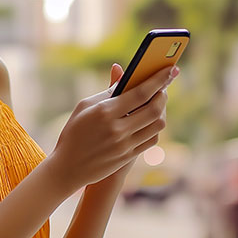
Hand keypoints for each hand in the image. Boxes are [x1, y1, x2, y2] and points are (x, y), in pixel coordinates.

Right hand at [45, 62, 177, 194]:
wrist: (68, 167)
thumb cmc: (74, 132)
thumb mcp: (84, 106)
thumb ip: (107, 91)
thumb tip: (124, 75)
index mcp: (105, 112)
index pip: (140, 93)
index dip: (158, 80)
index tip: (170, 70)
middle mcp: (117, 129)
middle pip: (154, 109)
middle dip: (163, 95)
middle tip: (163, 87)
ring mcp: (125, 145)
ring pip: (157, 125)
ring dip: (162, 111)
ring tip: (157, 102)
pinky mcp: (128, 157)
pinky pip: (152, 139)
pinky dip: (155, 127)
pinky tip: (150, 120)